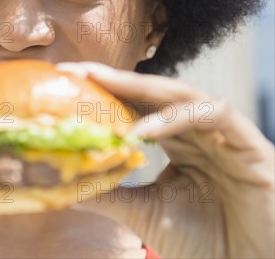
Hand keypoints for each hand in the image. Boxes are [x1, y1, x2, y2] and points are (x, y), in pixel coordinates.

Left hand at [60, 62, 274, 257]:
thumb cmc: (206, 241)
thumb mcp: (145, 213)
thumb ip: (110, 195)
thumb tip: (62, 186)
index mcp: (177, 141)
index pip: (137, 106)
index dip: (104, 92)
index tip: (65, 82)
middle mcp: (199, 130)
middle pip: (154, 92)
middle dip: (115, 78)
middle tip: (75, 71)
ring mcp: (224, 134)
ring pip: (182, 94)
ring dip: (140, 90)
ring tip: (101, 87)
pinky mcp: (249, 144)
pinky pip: (214, 114)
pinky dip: (176, 117)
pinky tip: (142, 130)